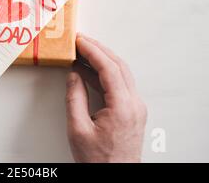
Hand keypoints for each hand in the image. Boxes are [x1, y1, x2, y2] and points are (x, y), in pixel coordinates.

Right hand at [66, 35, 146, 162]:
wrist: (114, 178)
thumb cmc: (98, 161)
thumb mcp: (78, 129)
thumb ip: (75, 98)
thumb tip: (73, 75)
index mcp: (123, 107)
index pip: (109, 68)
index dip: (93, 51)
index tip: (79, 40)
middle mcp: (134, 104)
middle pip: (118, 66)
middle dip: (98, 49)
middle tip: (80, 40)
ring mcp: (135, 107)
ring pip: (120, 73)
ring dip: (101, 59)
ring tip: (81, 51)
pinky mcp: (131, 110)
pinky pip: (119, 84)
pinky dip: (103, 73)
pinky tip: (87, 71)